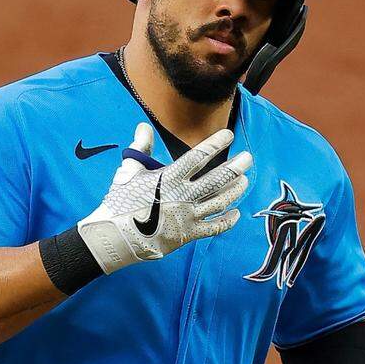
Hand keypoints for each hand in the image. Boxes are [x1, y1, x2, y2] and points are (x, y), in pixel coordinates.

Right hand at [77, 123, 251, 273]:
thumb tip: (143, 126)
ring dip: (235, 190)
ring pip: (219, 201)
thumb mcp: (128, 171)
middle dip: (235, 167)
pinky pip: (214, 227)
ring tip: (245, 180)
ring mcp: (187, 217)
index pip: (197, 157)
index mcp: (168, 178)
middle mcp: (182, 196)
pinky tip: (236, 212)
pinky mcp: (188, 235)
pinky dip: (228, 220)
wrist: (116, 237)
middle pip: (216, 179)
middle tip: (248, 158)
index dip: (215, 144)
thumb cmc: (119, 202)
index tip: (229, 134)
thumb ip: (140, 148)